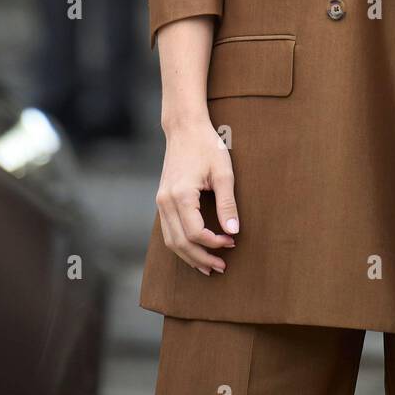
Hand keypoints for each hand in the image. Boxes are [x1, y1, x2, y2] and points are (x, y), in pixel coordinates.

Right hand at [156, 118, 238, 274]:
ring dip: (190, 257)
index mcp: (181, 195)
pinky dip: (181, 245)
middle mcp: (165, 202)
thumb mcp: (223, 172)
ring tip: (209, 266)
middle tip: (222, 266)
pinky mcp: (162, 200)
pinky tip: (195, 251)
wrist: (184, 128)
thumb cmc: (206, 146)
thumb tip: (233, 231)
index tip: (232, 242)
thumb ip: (227, 203)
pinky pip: (168, 231)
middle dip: (201, 258)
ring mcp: (161, 202)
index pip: (195, 233)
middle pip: (180, 243)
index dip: (214, 243)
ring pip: (170, 241)